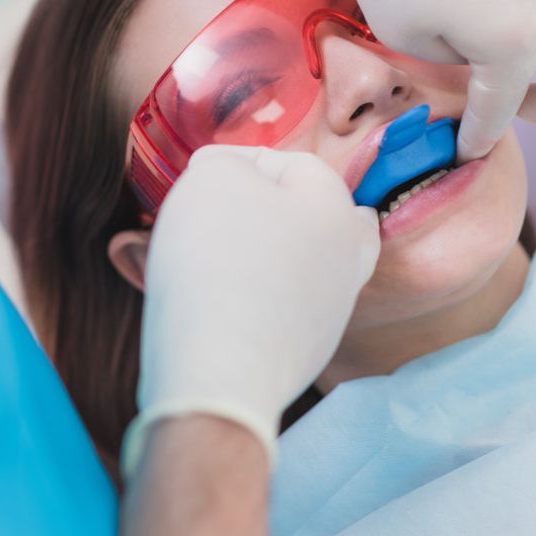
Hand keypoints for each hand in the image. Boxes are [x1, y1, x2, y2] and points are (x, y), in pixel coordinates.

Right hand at [121, 145, 379, 475]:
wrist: (219, 373)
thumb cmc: (219, 260)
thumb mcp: (214, 178)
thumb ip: (224, 163)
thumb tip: (227, 175)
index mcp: (337, 209)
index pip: (291, 163)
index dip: (237, 162)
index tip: (196, 178)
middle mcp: (346, 259)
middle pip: (307, 216)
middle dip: (258, 210)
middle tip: (216, 214)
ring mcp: (329, 311)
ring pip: (288, 264)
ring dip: (244, 254)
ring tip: (189, 259)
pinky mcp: (303, 353)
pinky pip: (270, 308)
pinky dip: (241, 297)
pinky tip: (203, 301)